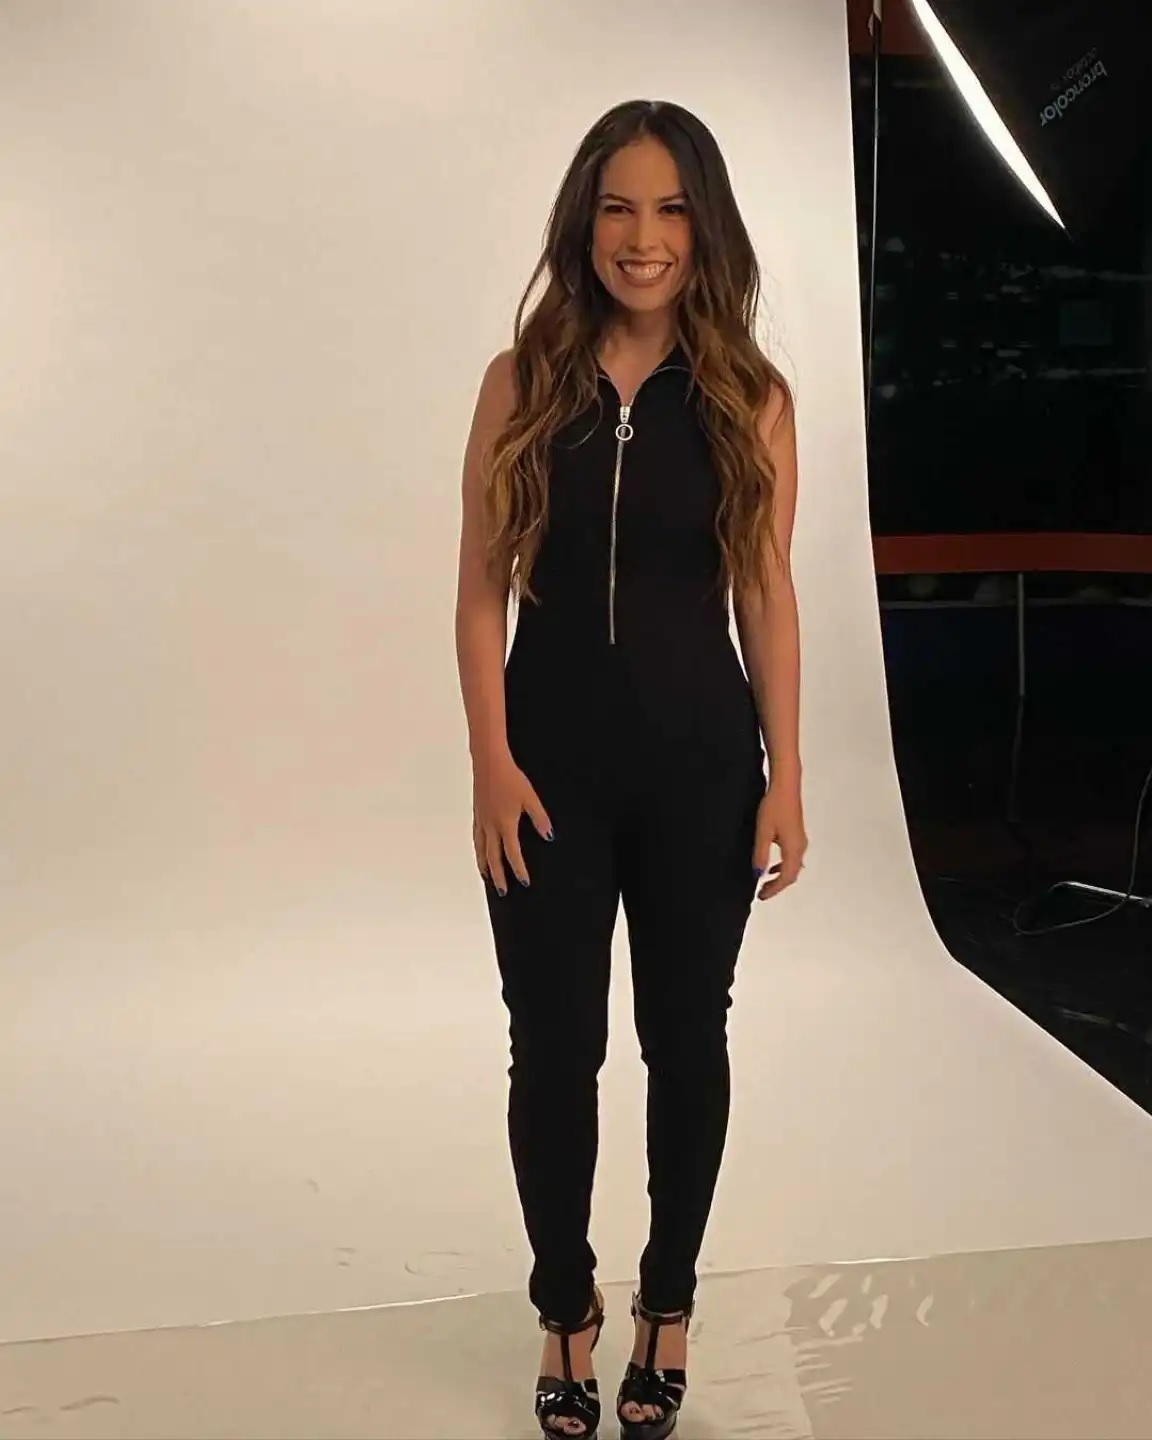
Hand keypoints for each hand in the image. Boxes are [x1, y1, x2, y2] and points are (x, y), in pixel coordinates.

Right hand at [472, 748, 552, 896]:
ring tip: (487, 878)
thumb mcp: (530, 797)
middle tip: (503, 891)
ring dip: (484, 866)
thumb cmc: (510, 778)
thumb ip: (539, 818)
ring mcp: (481, 821)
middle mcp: (490, 826)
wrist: (488, 763)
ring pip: (481, 850)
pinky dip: (478, 849)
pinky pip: (476, 838)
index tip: (524, 882)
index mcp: (505, 824)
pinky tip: (480, 851)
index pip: (512, 854)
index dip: (518, 869)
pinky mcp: (477, 813)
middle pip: (493, 858)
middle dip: (498, 876)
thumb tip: (548, 836)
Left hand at [753, 781, 806, 900]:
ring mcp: (800, 840)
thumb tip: (758, 873)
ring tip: (765, 882)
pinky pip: (792, 857)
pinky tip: (772, 864)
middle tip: (762, 892)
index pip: (786, 877)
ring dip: (780, 876)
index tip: (761, 896)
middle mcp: (800, 846)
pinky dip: (783, 865)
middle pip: (792, 874)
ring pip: (793, 866)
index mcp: (794, 848)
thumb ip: (761, 854)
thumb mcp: (763, 831)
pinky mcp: (797, 834)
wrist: (786, 786)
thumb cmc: (774, 806)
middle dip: (777, 885)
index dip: (774, 889)